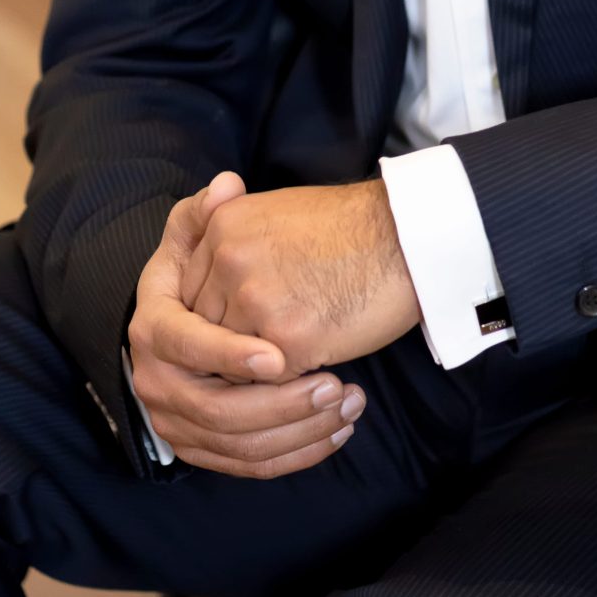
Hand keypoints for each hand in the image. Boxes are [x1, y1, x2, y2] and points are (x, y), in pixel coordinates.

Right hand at [128, 172, 366, 477]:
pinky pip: (250, 465)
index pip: (186, 347)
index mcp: (151, 329)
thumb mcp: (197, 238)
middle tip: (335, 386)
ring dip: (300, 431)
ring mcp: (177, 421)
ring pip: (240, 445)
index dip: (228, 355)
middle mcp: (155, 382)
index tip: (279, 356)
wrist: (200, 321)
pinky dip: (297, 455)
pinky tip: (338, 431)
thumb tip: (227, 186)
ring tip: (349, 403)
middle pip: (217, 411)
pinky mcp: (203, 449)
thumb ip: (205, 212)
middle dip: (281, 405)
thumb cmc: (206, 272)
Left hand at [180, 170, 422, 370]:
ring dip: (257, 371)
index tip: (237, 328)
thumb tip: (211, 289)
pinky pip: (269, 381)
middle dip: (229, 348)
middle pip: (204, 330)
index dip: (215, 317)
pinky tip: (315, 369)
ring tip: (291, 364)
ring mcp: (255, 302)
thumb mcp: (275, 213)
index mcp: (222, 227)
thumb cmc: (350, 227)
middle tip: (258, 358)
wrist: (406, 237)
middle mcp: (229, 262)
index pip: (190, 293)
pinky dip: (289, 383)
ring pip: (231, 361)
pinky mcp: (287, 340)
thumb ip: (233, 244)